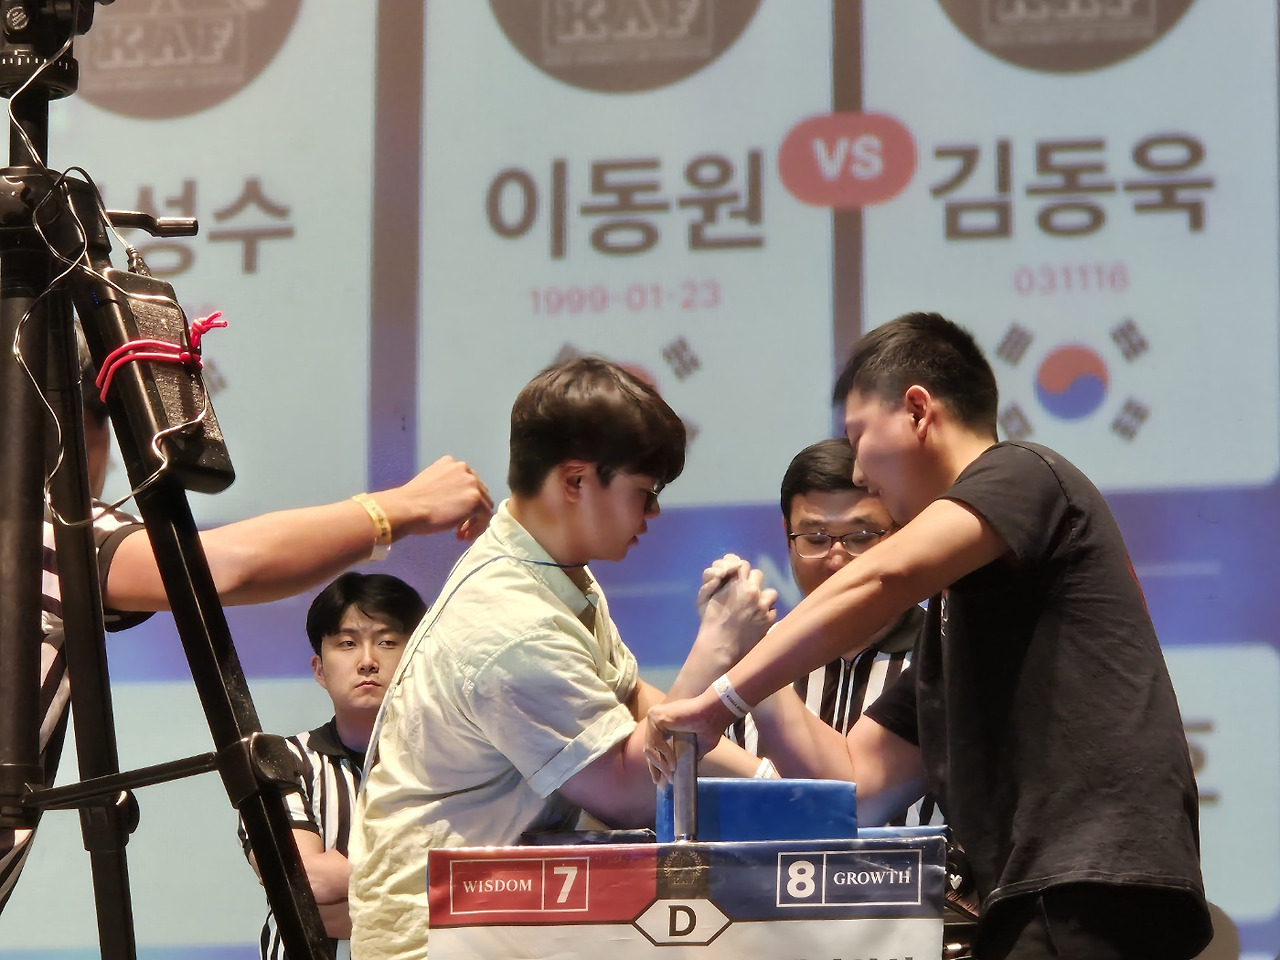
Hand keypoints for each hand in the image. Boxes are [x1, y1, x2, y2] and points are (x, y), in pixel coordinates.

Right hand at [377, 456, 493, 540]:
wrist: (407, 508)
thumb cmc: (412, 501)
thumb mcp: (432, 483)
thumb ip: (447, 486)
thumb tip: (458, 501)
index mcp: (451, 463)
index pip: (468, 482)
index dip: (464, 500)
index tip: (455, 513)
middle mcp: (464, 469)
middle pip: (479, 492)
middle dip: (471, 511)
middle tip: (460, 527)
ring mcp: (472, 484)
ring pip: (484, 505)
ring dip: (474, 521)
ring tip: (461, 533)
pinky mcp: (475, 500)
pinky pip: (485, 517)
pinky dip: (477, 528)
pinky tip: (463, 536)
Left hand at [644, 689, 730, 784]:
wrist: (714, 714)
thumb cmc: (709, 726)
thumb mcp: (696, 746)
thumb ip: (686, 754)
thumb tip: (682, 769)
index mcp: (665, 723)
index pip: (654, 745)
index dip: (655, 763)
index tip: (658, 780)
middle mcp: (657, 718)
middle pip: (649, 747)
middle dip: (654, 767)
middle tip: (660, 783)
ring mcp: (655, 716)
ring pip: (650, 747)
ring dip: (660, 764)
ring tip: (670, 775)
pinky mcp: (656, 717)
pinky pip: (656, 742)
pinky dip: (664, 755)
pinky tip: (673, 764)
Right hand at [698, 559, 776, 657]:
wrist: (720, 646)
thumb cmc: (710, 621)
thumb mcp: (704, 597)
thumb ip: (713, 580)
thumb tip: (724, 571)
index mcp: (735, 583)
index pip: (743, 564)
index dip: (740, 571)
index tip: (738, 578)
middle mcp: (752, 591)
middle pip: (758, 574)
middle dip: (751, 582)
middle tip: (745, 593)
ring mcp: (763, 605)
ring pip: (770, 592)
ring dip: (763, 597)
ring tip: (755, 607)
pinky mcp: (769, 619)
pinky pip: (773, 610)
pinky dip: (766, 613)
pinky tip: (758, 619)